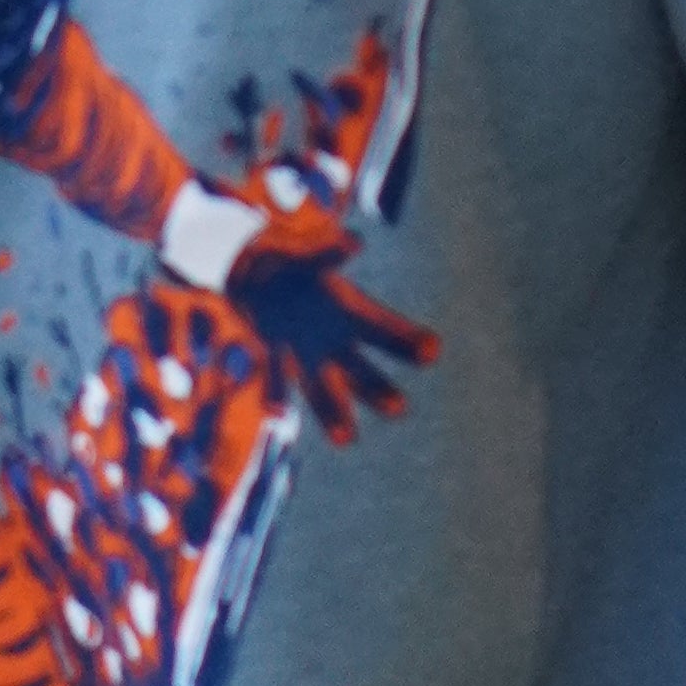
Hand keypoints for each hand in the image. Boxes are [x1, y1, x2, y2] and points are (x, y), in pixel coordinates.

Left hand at [224, 209, 435, 441]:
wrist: (252, 275)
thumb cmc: (290, 264)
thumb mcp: (306, 254)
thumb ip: (328, 252)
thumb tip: (353, 245)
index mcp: (349, 311)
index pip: (384, 329)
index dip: (407, 339)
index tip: (434, 350)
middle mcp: (332, 339)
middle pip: (360, 369)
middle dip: (378, 388)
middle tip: (399, 408)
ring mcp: (303, 351)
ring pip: (322, 386)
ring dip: (332, 410)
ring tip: (345, 440)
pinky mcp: (272, 352)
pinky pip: (275, 373)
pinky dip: (276, 390)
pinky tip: (275, 413)